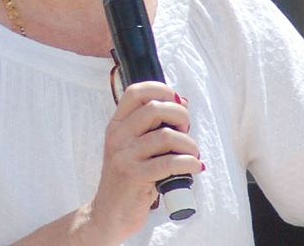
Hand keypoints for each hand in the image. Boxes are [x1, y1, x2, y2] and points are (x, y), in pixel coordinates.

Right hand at [87, 82, 202, 242]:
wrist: (109, 214)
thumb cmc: (129, 177)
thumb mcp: (133, 147)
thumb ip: (152, 127)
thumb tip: (182, 102)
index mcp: (117, 125)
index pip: (136, 92)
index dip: (161, 89)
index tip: (177, 100)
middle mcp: (118, 136)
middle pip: (156, 108)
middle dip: (181, 116)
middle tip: (186, 132)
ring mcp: (124, 156)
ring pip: (167, 136)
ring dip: (189, 144)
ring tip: (193, 154)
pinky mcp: (135, 177)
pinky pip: (170, 163)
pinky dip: (189, 163)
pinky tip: (194, 167)